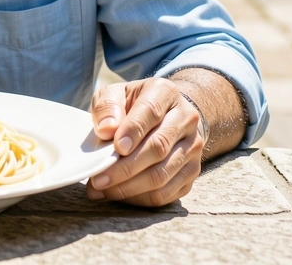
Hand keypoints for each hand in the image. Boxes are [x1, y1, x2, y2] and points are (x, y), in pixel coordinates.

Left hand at [85, 77, 205, 206]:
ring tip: (102, 190)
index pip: (152, 112)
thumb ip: (107, 106)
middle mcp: (186, 119)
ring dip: (129, 187)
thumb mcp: (115, 93)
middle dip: (125, 168)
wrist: (165, 114)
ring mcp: (193, 148)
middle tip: (98, 178)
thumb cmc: (133, 104)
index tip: (115, 147)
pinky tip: (118, 195)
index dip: (133, 131)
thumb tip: (107, 129)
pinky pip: (167, 193)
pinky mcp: (192, 172)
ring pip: (163, 174)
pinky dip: (140, 198)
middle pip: (159, 148)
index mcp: (166, 93)